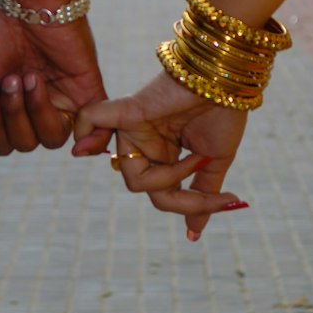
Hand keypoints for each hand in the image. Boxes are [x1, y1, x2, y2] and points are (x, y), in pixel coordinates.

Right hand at [0, 0, 109, 162]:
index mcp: (8, 103)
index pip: (1, 142)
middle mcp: (34, 104)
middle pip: (25, 144)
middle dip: (13, 116)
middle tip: (10, 79)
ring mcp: (62, 97)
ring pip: (52, 139)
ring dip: (35, 113)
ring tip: (29, 77)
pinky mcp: (87, 88)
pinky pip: (96, 126)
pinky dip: (92, 141)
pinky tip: (79, 146)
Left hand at [73, 71, 249, 239]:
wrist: (229, 80)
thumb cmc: (224, 114)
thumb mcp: (215, 162)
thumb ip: (201, 197)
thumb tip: (194, 233)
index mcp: (162, 155)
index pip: (164, 195)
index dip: (195, 206)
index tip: (230, 200)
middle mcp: (144, 144)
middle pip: (144, 190)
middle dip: (182, 196)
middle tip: (210, 178)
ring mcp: (134, 129)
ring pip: (133, 177)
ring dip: (171, 176)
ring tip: (197, 157)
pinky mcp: (129, 111)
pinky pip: (92, 120)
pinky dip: (84, 133)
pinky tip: (81, 148)